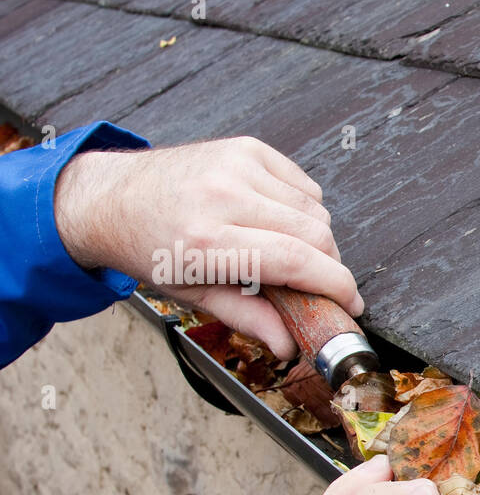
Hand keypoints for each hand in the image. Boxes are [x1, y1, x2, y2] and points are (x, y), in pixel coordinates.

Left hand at [53, 135, 360, 360]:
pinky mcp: (247, 148)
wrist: (112, 197)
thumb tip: (289, 346)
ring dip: (316, 238)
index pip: (297, 260)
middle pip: (316, 234)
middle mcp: (223, 196)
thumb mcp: (192, 294)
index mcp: (206, 240)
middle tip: (319, 284)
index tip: (351, 304)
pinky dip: (303, 208)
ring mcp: (236, 165)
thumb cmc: (151, 248)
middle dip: (329, 266)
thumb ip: (247, 318)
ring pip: (316, 210)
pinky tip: (278, 221)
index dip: (336, 285)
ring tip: (287, 250)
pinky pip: (303, 185)